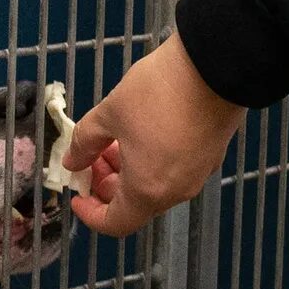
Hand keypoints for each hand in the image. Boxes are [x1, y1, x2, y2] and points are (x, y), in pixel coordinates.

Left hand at [63, 37, 245, 237]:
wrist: (215, 65)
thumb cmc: (158, 92)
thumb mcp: (109, 113)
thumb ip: (85, 143)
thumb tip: (72, 161)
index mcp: (147, 190)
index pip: (115, 223)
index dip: (91, 213)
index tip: (78, 193)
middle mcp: (176, 191)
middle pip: (136, 204)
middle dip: (109, 184)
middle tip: (93, 156)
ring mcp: (198, 174)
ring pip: (156, 186)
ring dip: (131, 171)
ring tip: (116, 139)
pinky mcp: (212, 155)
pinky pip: (176, 171)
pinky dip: (154, 162)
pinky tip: (145, 131)